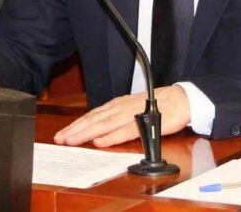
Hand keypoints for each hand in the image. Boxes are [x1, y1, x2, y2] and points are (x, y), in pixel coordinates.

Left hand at [53, 85, 191, 147]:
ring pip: (104, 124)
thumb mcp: (132, 112)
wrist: (181, 99)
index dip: (76, 126)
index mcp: (116, 106)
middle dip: (75, 130)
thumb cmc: (157, 107)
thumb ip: (116, 123)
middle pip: (93, 120)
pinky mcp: (144, 121)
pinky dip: (111, 136)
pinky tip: (99, 141)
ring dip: (86, 133)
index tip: (62, 135)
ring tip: (71, 140)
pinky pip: (125, 130)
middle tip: (59, 139)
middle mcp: (120, 108)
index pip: (92, 117)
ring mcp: (131, 113)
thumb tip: (99, 136)